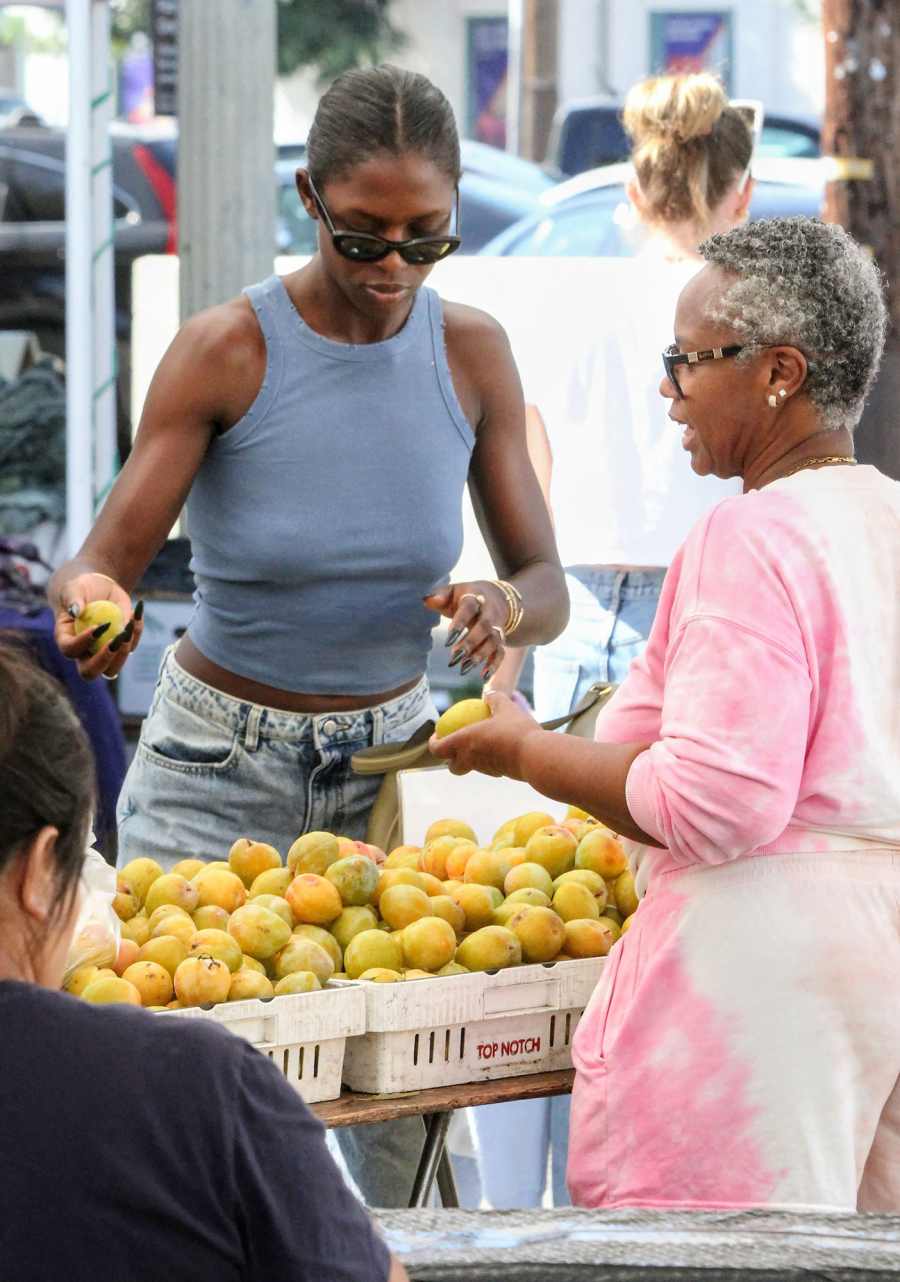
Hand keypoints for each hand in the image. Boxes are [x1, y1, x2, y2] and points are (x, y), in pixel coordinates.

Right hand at [54, 572, 143, 680]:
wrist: (99, 588)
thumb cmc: (81, 589)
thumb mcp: (74, 588)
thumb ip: (73, 598)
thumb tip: (77, 610)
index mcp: (66, 639)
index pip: (70, 649)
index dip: (83, 642)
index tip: (98, 626)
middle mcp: (83, 652)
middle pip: (89, 672)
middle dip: (104, 659)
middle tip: (116, 640)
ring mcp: (102, 653)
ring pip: (112, 670)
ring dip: (124, 652)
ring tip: (130, 626)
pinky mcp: (121, 646)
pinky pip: (131, 646)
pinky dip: (136, 631)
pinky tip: (136, 612)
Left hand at [423, 580, 508, 682]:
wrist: (497, 597)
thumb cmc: (465, 596)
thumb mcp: (452, 592)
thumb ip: (439, 595)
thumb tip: (426, 600)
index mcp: (475, 597)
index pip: (469, 609)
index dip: (459, 623)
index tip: (447, 641)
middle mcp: (489, 612)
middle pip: (484, 627)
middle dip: (470, 643)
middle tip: (454, 657)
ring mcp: (497, 626)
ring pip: (493, 641)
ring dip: (479, 656)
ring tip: (463, 669)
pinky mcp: (501, 639)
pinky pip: (501, 652)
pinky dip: (494, 664)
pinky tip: (483, 677)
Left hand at [428, 690, 543, 777]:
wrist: (535, 755)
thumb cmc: (516, 729)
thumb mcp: (506, 707)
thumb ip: (494, 699)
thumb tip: (488, 694)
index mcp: (464, 742)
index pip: (438, 749)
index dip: (434, 743)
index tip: (438, 734)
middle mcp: (471, 758)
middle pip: (452, 766)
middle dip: (451, 759)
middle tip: (457, 745)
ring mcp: (485, 769)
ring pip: (472, 767)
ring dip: (472, 758)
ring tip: (483, 741)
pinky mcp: (500, 773)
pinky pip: (489, 767)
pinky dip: (490, 759)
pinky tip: (502, 747)